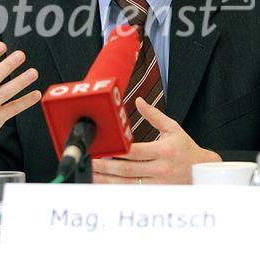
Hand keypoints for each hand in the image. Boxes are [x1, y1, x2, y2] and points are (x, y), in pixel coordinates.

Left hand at [92, 97, 221, 183]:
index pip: (135, 151)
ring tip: (90, 174)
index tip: (101, 148)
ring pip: (127, 184)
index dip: (117, 151)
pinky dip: (117, 189)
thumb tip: (139, 101)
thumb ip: (153, 115)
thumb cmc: (186, 147)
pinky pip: (133, 191)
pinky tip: (104, 185)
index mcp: (163, 151)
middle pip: (127, 169)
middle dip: (105, 166)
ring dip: (107, 180)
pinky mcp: (156, 193)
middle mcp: (160, 169)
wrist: (203, 171)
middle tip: (89, 161)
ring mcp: (158, 184)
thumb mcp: (172, 127)